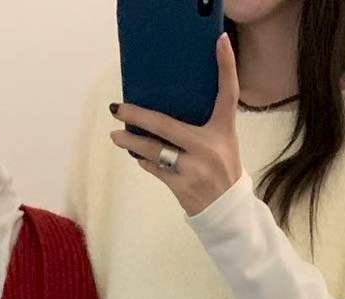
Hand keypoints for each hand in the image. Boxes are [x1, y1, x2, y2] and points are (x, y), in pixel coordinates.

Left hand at [108, 32, 242, 216]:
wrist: (228, 211)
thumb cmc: (222, 169)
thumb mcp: (223, 141)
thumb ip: (204, 122)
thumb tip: (168, 109)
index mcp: (222, 131)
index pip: (227, 94)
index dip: (226, 66)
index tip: (220, 41)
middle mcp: (208, 148)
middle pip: (166, 126)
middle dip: (138, 117)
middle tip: (118, 109)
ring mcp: (193, 170)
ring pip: (154, 151)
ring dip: (131, 143)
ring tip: (116, 136)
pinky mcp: (182, 188)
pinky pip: (156, 170)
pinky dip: (145, 161)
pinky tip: (137, 156)